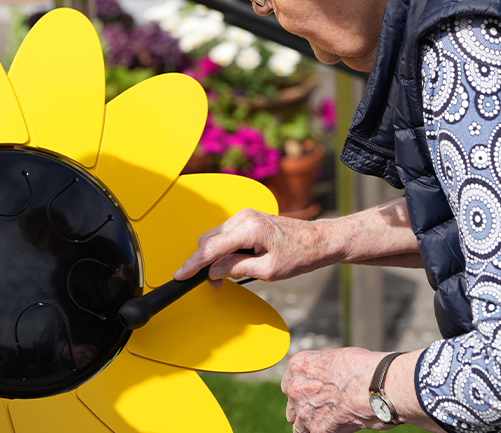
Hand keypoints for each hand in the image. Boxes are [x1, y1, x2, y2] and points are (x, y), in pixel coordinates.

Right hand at [173, 208, 337, 288]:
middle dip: (205, 263)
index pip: (211, 248)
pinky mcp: (248, 218)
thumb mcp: (267, 271)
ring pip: (215, 237)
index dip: (193, 263)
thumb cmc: (300, 255)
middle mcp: (244, 217)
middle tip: (215, 285)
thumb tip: (213, 271)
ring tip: (227, 277)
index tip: (180, 275)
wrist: (320, 240)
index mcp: (249, 228)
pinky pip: (226, 234)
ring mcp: (246, 215)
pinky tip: (235, 263)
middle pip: (208, 240)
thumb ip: (236, 269)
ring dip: (215, 257)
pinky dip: (224, 249)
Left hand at [282, 347, 382, 432]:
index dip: (302, 388)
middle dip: (304, 405)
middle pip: (291, 402)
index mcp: (298, 365)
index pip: (289, 382)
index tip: (311, 392)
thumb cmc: (361, 368)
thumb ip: (320, 369)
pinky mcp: (316, 428)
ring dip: (309, 422)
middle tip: (322, 406)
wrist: (375, 385)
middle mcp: (296, 386)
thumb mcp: (334, 357)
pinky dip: (318, 432)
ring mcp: (304, 409)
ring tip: (327, 419)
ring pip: (297, 422)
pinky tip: (331, 428)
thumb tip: (323, 377)